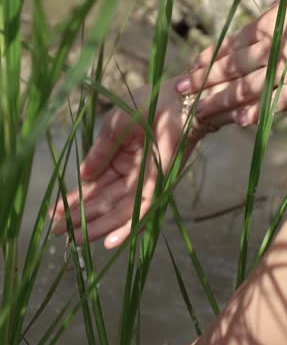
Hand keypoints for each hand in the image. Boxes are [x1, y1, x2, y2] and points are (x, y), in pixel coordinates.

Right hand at [51, 80, 201, 248]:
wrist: (173, 102)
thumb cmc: (145, 107)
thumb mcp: (113, 129)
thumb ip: (99, 154)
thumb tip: (82, 176)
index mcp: (116, 161)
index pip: (92, 186)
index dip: (73, 200)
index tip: (54, 214)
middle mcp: (129, 176)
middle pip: (102, 203)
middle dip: (80, 218)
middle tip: (58, 234)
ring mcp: (144, 184)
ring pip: (118, 213)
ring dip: (98, 228)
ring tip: (75, 241)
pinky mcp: (159, 187)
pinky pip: (141, 212)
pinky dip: (126, 228)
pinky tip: (109, 242)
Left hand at [175, 0, 286, 125]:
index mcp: (269, 21)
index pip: (232, 41)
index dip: (212, 54)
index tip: (193, 63)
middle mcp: (269, 46)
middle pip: (230, 65)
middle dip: (203, 78)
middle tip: (178, 87)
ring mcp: (281, 68)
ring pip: (243, 86)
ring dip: (219, 99)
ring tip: (197, 111)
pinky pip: (271, 102)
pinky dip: (255, 111)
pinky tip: (238, 122)